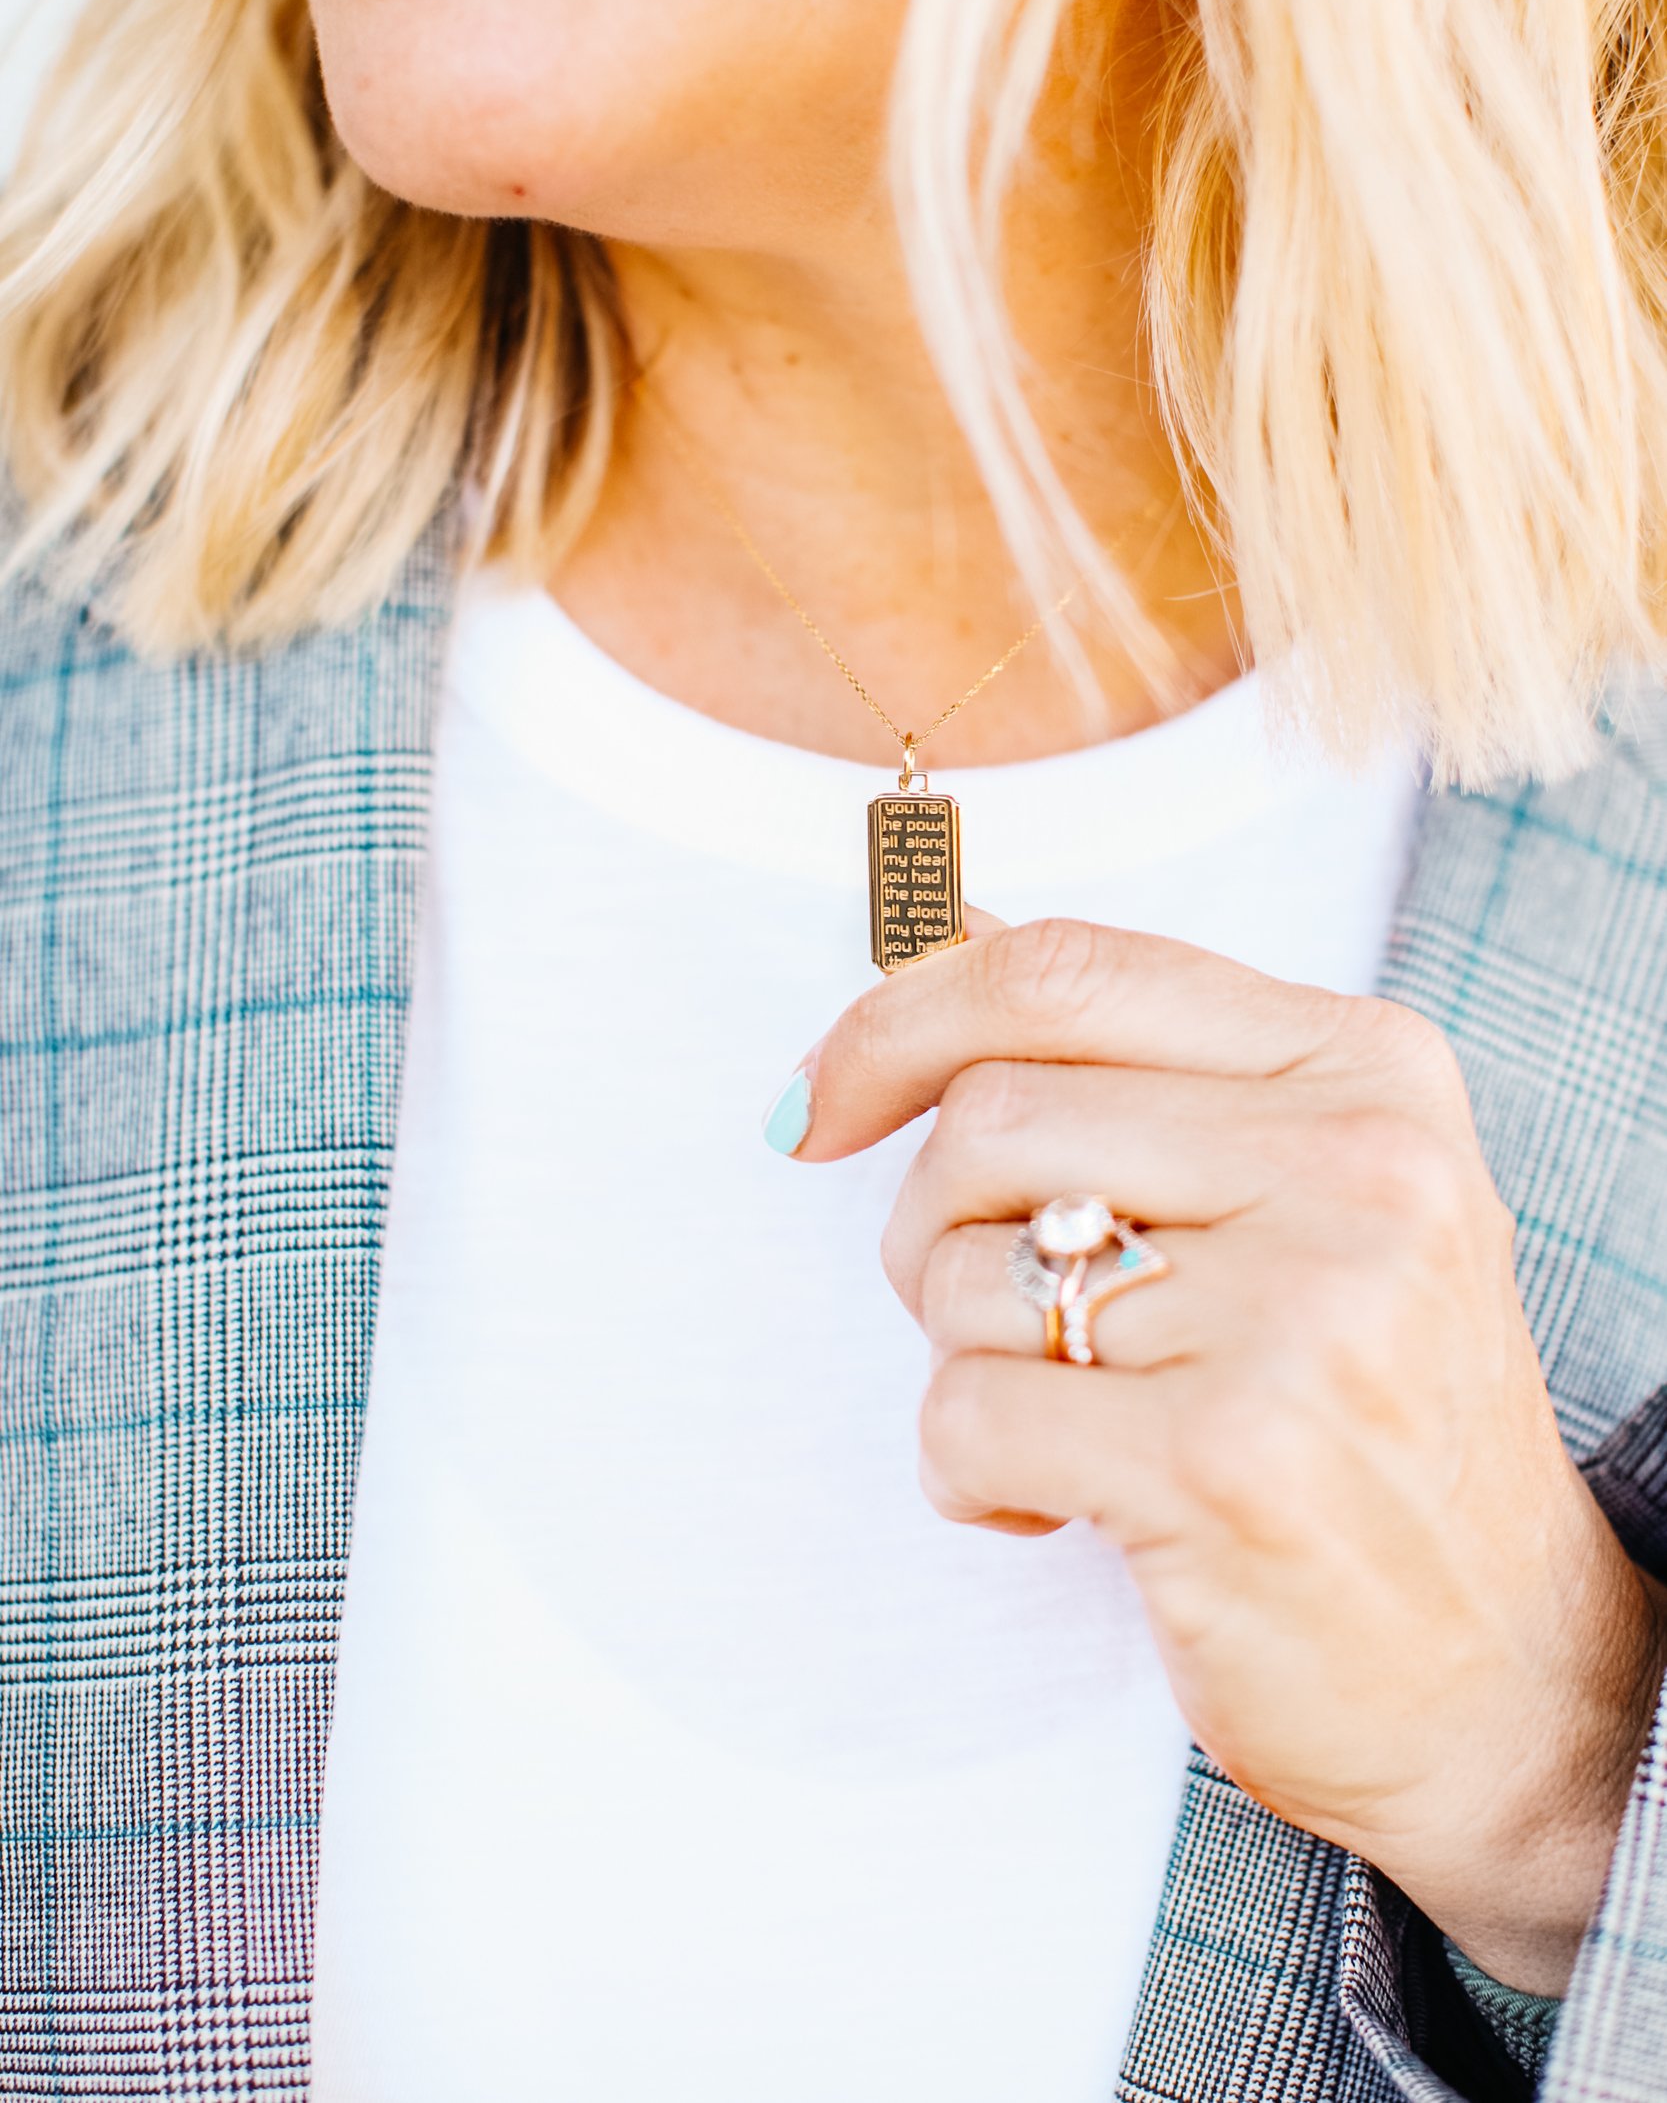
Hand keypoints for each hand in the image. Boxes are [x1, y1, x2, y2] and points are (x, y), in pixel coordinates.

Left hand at [780, 919, 1666, 1994]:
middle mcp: (1357, 1168)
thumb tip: (941, 922)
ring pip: (960, 1268)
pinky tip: (1063, 1500)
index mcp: (1366, 1068)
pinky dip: (966, 1470)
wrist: (1507, 1668)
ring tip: (1080, 1416)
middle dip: (932, 1227)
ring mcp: (1304, 1315)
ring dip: (964, 1356)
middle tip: (1001, 1316)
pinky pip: (965, 1412)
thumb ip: (1133, 1054)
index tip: (818, 1102)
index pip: (1064, 972)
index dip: (898, 1020)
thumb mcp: (1303, 1188)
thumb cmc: (1364, 1410)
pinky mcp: (1229, 1465)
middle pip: (987, 1119)